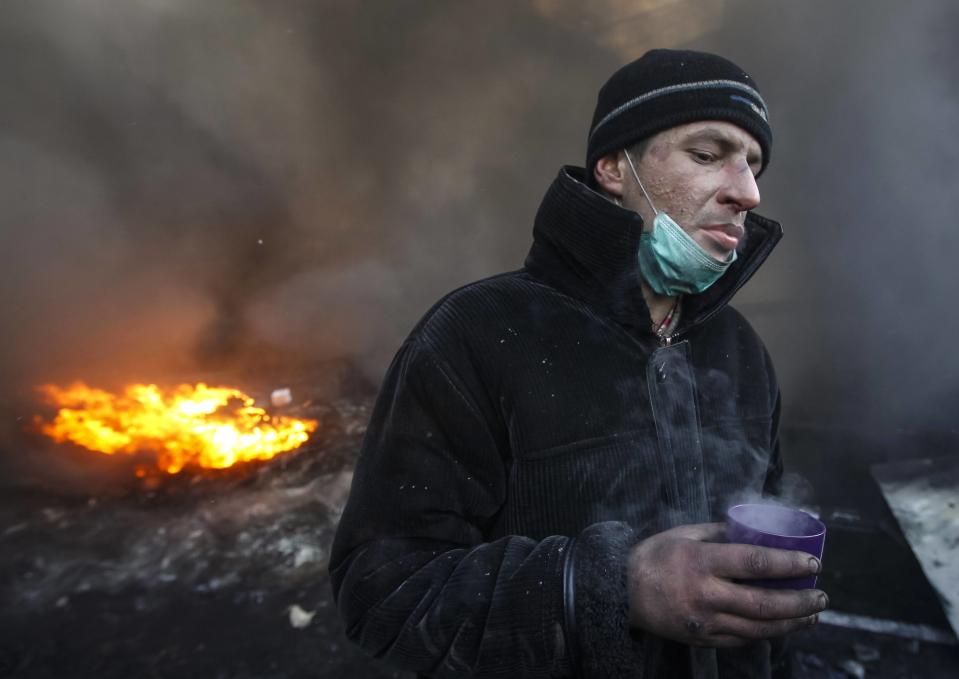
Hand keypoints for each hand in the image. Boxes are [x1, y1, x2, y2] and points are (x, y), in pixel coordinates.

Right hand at [626, 522, 827, 646]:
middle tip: (822, 595)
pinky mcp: (702, 638)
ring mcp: (705, 621)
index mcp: (701, 562)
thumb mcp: (683, 533)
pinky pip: (741, 640)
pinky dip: (766, 634)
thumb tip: (753, 529)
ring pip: (758, 629)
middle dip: (800, 602)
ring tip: (812, 615)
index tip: (812, 563)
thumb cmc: (654, 556)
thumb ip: (718, 532)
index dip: (787, 564)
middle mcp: (706, 594)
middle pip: (764, 604)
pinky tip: (782, 627)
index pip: (754, 563)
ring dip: (791, 623)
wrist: (621, 591)